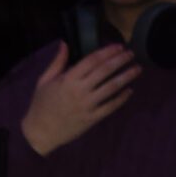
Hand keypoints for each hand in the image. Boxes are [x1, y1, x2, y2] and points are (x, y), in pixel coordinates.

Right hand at [19, 40, 139, 157]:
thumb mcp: (44, 81)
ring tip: (137, 69)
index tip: (118, 47)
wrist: (39, 133)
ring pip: (111, 88)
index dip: (107, 52)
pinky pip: (110, 107)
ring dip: (126, 77)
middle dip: (120, 60)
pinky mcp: (91, 119)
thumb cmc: (41, 105)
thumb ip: (57, 62)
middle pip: (105, 71)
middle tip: (131, 54)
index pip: (92, 61)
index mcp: (68, 79)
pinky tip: (129, 91)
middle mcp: (79, 91)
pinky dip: (121, 99)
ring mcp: (86, 105)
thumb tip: (65, 43)